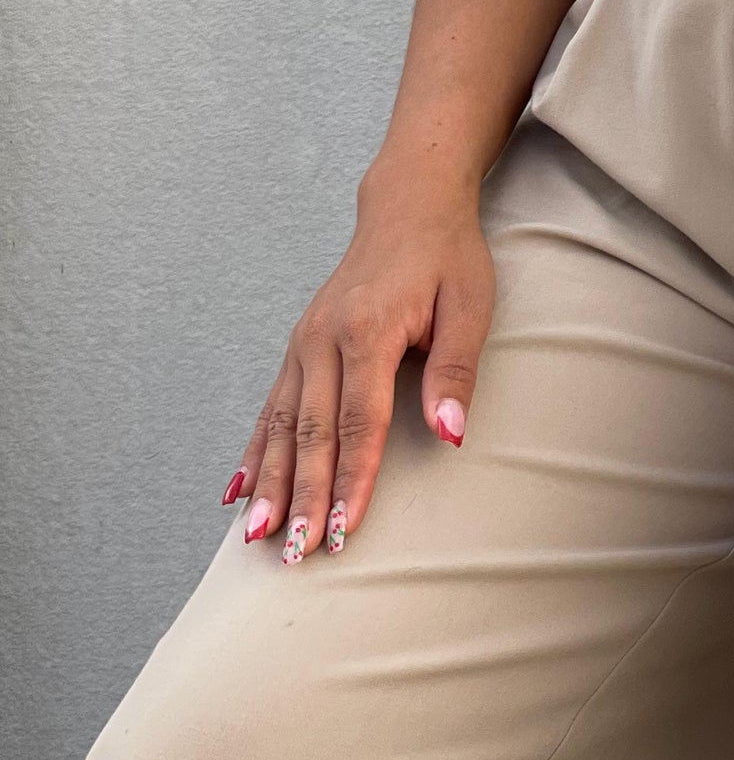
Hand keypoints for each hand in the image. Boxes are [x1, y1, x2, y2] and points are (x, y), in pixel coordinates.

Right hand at [223, 163, 495, 563]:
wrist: (409, 207)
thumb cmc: (448, 258)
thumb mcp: (470, 307)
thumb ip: (455, 372)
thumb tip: (452, 433)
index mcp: (365, 332)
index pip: (358, 423)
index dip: (352, 480)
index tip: (344, 529)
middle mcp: (322, 340)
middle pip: (309, 432)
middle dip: (300, 497)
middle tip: (294, 552)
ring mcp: (303, 343)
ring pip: (279, 425)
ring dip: (268, 484)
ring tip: (257, 536)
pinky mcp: (298, 347)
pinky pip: (269, 407)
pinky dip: (253, 451)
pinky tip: (238, 492)